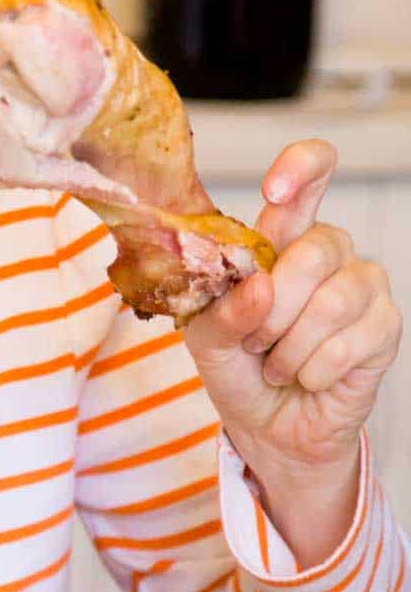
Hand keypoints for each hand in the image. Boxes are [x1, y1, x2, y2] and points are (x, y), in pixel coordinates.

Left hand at [182, 139, 401, 562]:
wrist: (265, 423)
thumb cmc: (235, 365)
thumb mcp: (205, 336)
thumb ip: (222, 310)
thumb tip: (260, 287)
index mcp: (280, 235)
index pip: (310, 172)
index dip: (301, 168)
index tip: (273, 193)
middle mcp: (327, 250)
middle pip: (312, 250)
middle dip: (272, 308)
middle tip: (253, 340)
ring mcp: (362, 286)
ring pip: (330, 300)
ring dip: (289, 346)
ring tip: (275, 362)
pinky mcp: (385, 327)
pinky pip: (348, 343)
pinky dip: (312, 368)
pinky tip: (304, 375)